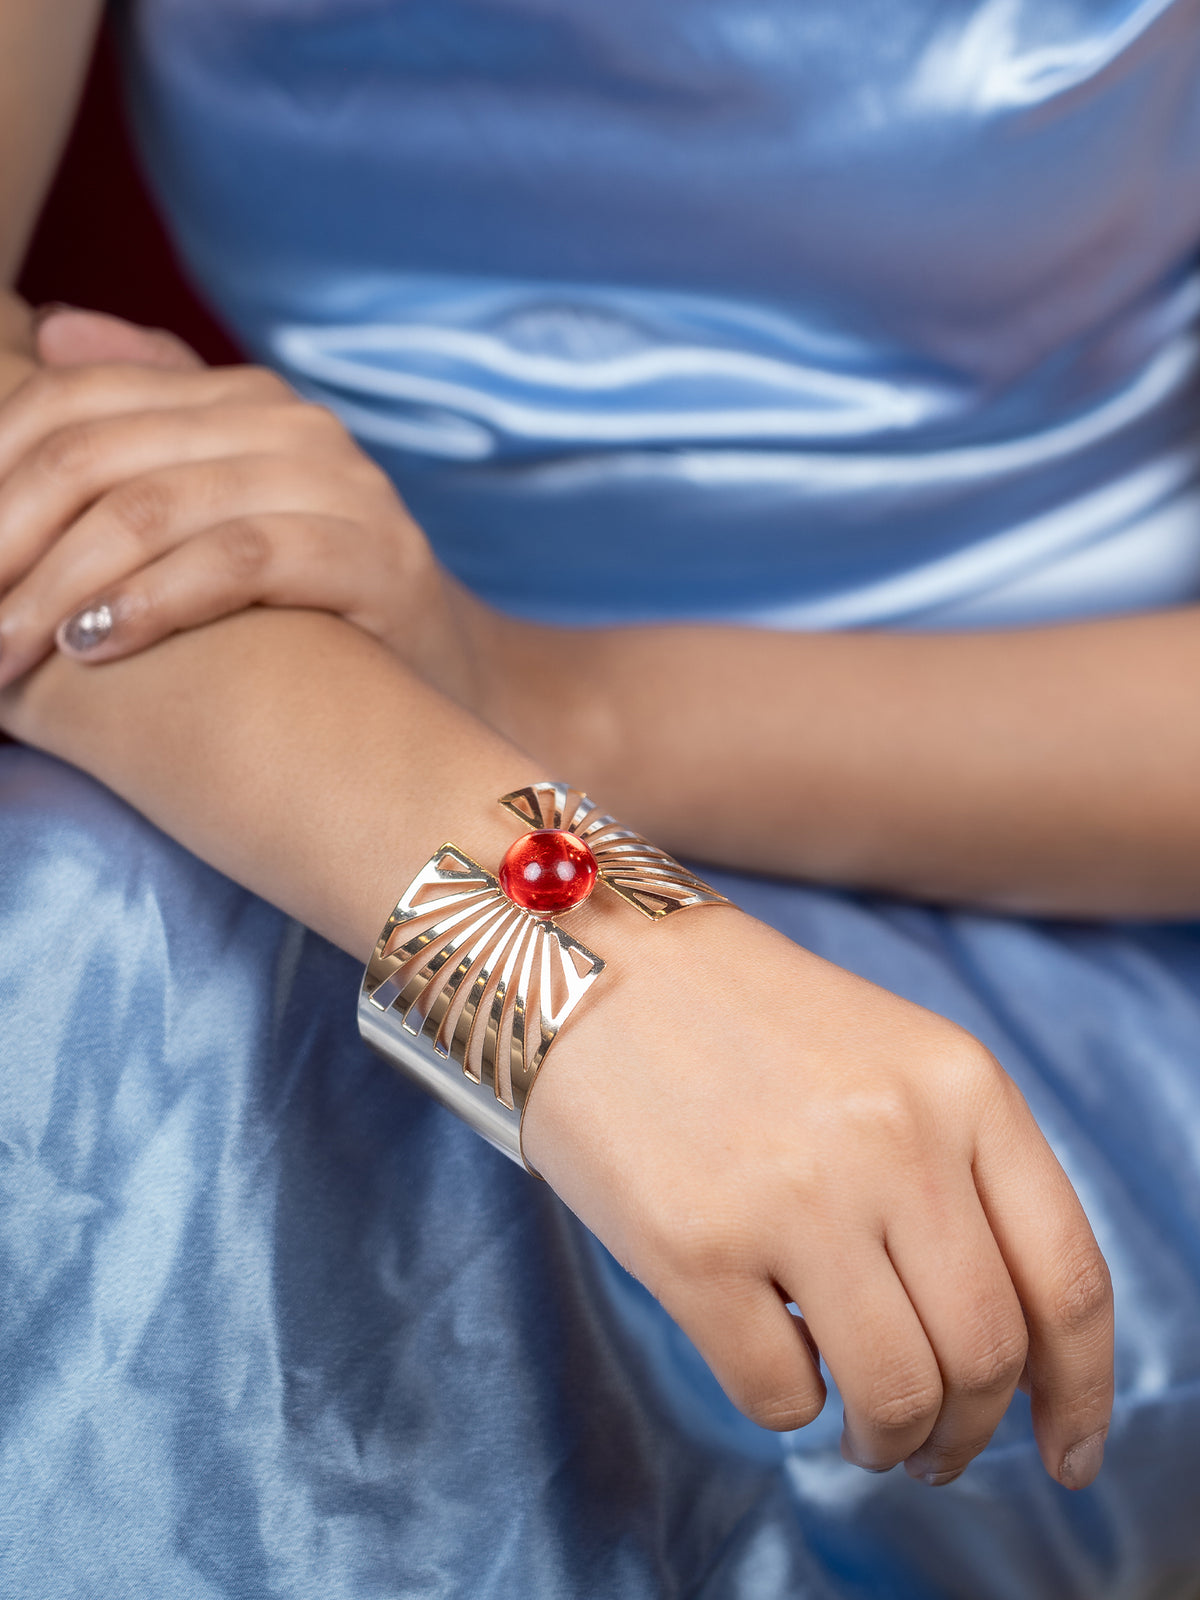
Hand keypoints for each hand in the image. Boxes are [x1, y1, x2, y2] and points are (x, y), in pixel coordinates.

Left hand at [0, 308, 471, 696]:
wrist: (445, 675)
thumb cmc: (311, 607)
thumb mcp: (228, 508)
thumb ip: (149, 422)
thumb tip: (51, 333)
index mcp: (241, 400)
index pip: (74, 401)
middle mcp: (289, 426)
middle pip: (100, 454)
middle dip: (7, 539)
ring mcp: (341, 487)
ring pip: (156, 509)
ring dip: (58, 587)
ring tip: (3, 650)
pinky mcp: (375, 559)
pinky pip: (236, 563)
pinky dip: (151, 603)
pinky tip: (92, 646)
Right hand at [523, 905, 1113, 1487]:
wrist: (585, 959)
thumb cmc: (737, 1019)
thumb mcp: (888, 1059)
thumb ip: (960, 1174)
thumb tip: (1006, 1347)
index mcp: (960, 1084)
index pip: (1066, 1279)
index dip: (1080, 1393)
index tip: (1067, 1454)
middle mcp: (895, 1139)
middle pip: (986, 1353)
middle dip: (967, 1429)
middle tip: (934, 1446)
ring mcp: (794, 1194)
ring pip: (896, 1392)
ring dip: (889, 1438)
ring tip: (864, 1430)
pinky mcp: (695, 1248)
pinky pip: (782, 1396)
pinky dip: (789, 1406)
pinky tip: (767, 1351)